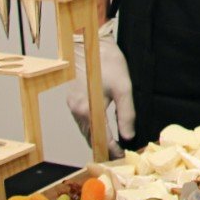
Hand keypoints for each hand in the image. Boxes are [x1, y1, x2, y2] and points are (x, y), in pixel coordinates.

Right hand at [66, 29, 134, 157]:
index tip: (121, 156)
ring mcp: (72, 105)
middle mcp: (77, 110)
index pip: (101, 137)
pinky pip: (81, 121)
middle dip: (103, 147)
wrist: (90, 43)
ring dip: (96, 139)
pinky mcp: (72, 100)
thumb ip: (126, 114)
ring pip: (84, 130)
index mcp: (89, 109)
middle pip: (90, 137)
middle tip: (116, 155)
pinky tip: (100, 130)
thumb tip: (128, 135)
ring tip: (110, 147)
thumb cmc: (108, 63)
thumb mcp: (124, 88)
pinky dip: (91, 128)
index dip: (112, 149)